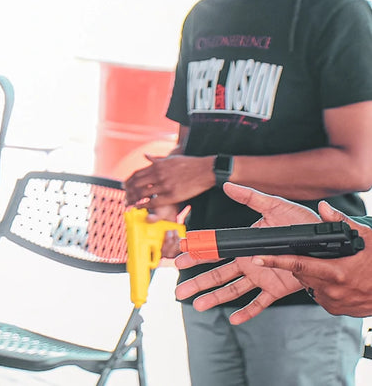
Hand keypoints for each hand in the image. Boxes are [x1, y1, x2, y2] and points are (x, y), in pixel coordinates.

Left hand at [124, 153, 212, 206]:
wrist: (204, 170)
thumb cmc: (188, 164)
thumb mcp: (170, 158)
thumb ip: (156, 159)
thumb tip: (145, 155)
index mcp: (156, 166)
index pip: (137, 174)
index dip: (128, 181)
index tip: (124, 185)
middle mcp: (158, 175)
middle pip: (136, 184)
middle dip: (128, 191)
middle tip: (124, 197)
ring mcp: (164, 185)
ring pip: (142, 194)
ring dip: (133, 199)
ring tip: (129, 203)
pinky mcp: (171, 195)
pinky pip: (153, 202)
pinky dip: (144, 205)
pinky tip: (139, 207)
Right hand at [172, 183, 318, 323]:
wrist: (325, 242)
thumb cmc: (300, 222)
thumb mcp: (275, 206)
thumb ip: (250, 197)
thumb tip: (227, 185)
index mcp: (244, 244)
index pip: (215, 250)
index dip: (197, 254)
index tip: (179, 257)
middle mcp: (248, 262)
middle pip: (217, 274)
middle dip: (197, 282)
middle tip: (179, 291)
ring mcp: (261, 276)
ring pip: (232, 290)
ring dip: (215, 298)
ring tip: (198, 305)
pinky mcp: (276, 289)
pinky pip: (260, 303)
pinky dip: (247, 312)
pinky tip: (234, 319)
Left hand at [244, 202, 371, 317]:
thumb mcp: (366, 238)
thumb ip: (341, 223)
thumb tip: (323, 207)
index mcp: (335, 272)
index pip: (297, 264)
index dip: (275, 261)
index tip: (258, 258)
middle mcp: (331, 289)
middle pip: (300, 273)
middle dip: (300, 263)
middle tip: (316, 255)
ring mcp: (333, 302)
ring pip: (309, 285)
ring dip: (312, 275)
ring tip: (331, 268)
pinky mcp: (336, 310)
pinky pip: (320, 295)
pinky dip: (322, 287)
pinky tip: (335, 280)